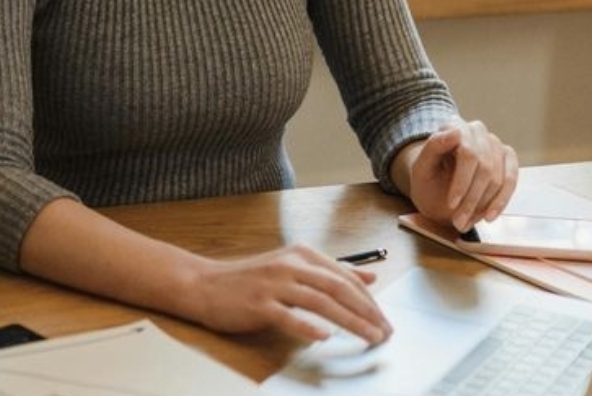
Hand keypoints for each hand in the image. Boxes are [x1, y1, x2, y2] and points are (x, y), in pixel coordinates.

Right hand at [187, 244, 392, 344]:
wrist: (206, 285)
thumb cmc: (251, 280)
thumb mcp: (292, 268)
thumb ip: (329, 272)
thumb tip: (368, 277)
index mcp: (301, 254)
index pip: (344, 276)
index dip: (368, 299)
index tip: (384, 319)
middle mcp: (290, 265)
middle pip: (337, 288)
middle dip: (366, 312)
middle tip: (385, 332)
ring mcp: (274, 284)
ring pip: (320, 302)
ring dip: (350, 322)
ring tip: (369, 337)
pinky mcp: (259, 304)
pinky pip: (288, 316)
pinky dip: (307, 326)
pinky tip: (323, 337)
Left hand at [396, 118, 517, 231]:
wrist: (435, 189)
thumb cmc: (427, 177)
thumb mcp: (421, 167)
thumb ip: (434, 147)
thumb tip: (456, 131)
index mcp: (454, 126)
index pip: (468, 154)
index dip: (462, 181)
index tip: (451, 204)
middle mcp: (477, 131)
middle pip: (485, 168)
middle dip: (472, 199)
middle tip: (458, 221)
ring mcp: (495, 144)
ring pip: (498, 178)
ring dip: (483, 205)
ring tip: (465, 222)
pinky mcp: (508, 158)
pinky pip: (511, 180)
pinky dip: (500, 201)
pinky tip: (488, 216)